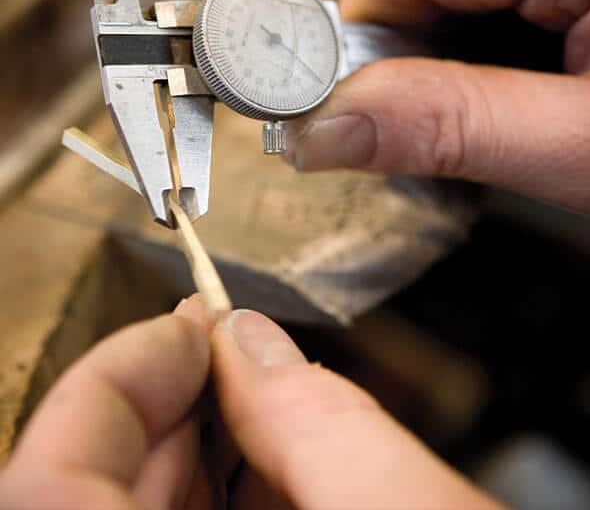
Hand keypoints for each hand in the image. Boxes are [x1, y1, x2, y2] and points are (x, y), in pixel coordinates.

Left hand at [0, 297, 504, 508]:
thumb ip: (315, 418)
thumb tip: (249, 338)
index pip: (46, 492)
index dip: (115, 382)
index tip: (188, 324)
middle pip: (97, 497)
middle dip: (166, 400)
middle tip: (220, 340)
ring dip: (199, 440)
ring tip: (251, 383)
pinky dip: (231, 490)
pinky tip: (275, 450)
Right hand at [285, 0, 589, 215]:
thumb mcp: (584, 145)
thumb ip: (453, 129)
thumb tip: (323, 131)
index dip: (366, 37)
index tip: (355, 106)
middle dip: (406, 40)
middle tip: (428, 113)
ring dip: (443, 34)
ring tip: (487, 96)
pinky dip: (482, 20)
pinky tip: (514, 66)